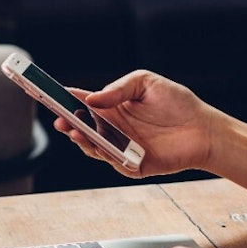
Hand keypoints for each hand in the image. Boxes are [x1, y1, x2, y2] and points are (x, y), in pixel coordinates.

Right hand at [53, 70, 220, 177]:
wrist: (204, 129)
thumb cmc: (178, 103)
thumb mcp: (145, 83)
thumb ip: (118, 89)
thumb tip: (91, 100)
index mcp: (113, 106)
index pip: (81, 102)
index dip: (61, 98)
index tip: (42, 92)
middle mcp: (113, 128)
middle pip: (81, 126)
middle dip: (66, 122)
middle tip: (57, 118)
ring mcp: (121, 147)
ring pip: (92, 146)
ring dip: (80, 139)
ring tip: (73, 129)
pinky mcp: (132, 164)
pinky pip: (112, 160)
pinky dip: (103, 153)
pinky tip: (98, 143)